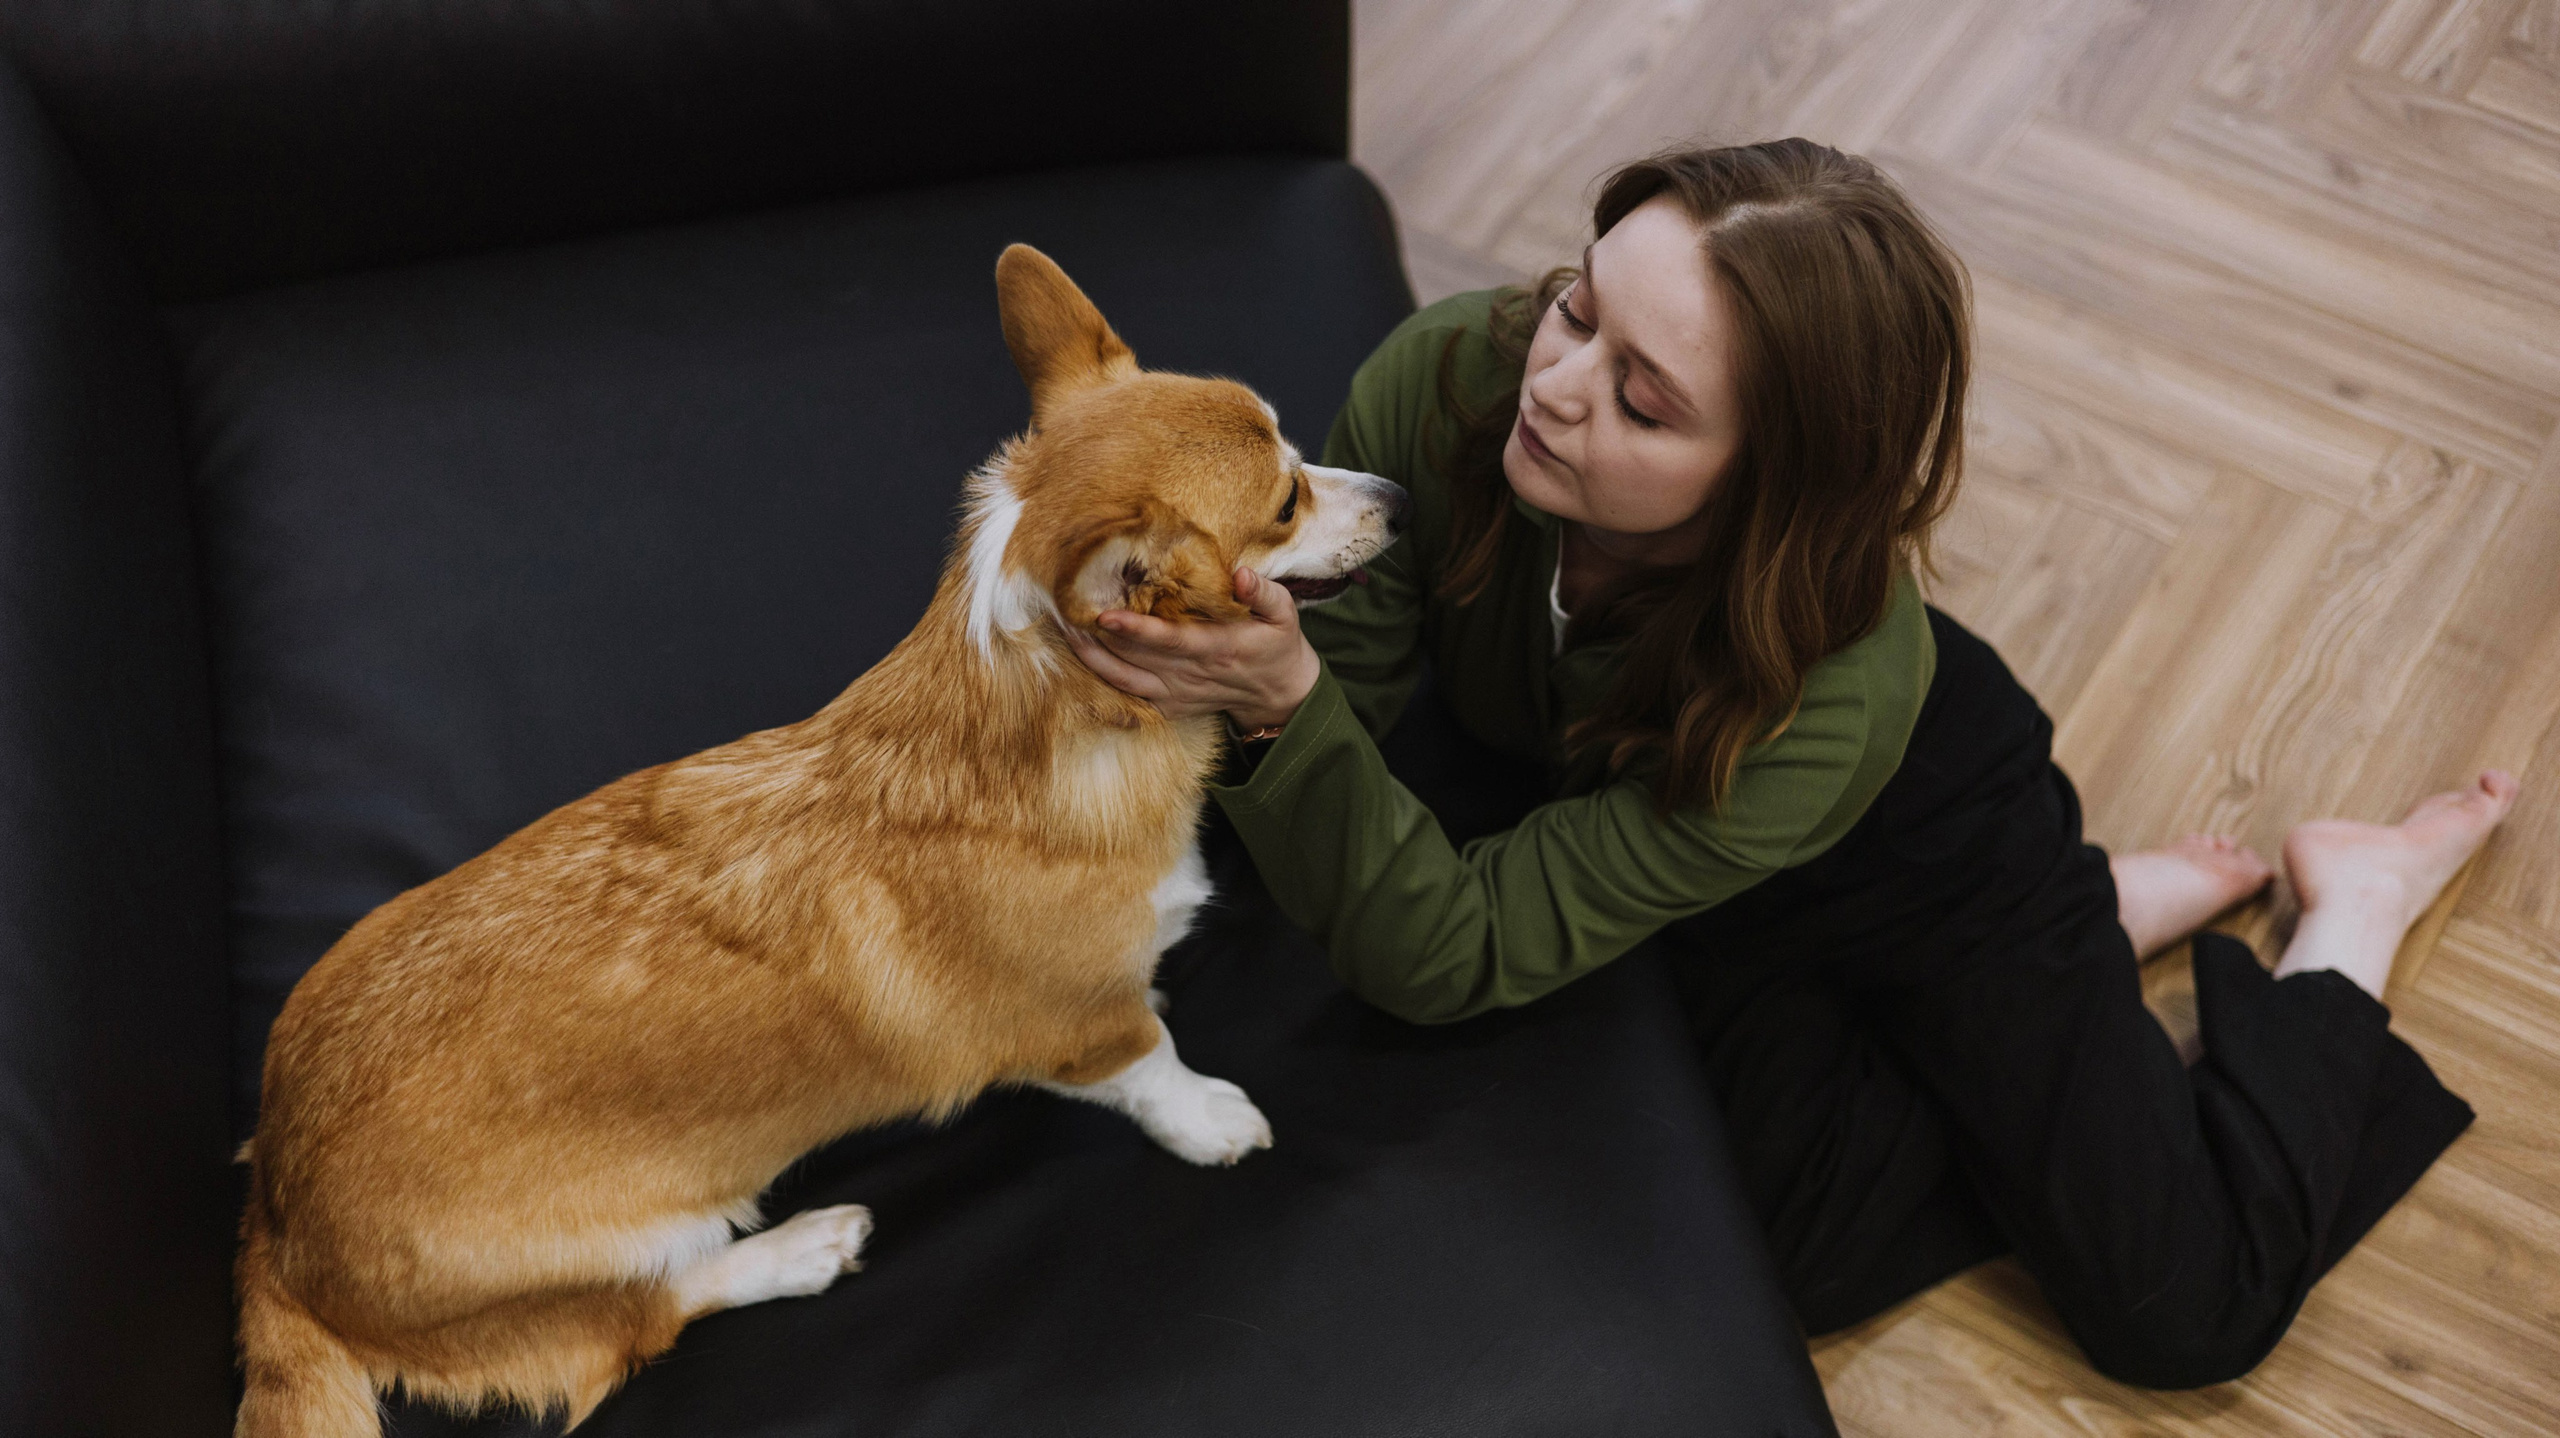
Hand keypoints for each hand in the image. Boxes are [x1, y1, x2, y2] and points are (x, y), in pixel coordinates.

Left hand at [1063, 569, 1320, 727]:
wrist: (1280, 695)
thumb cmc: (1278, 645)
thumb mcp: (1284, 614)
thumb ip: (1264, 592)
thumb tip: (1240, 574)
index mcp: (1218, 649)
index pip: (1170, 641)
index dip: (1136, 630)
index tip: (1105, 616)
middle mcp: (1191, 675)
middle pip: (1134, 658)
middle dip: (1098, 636)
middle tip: (1067, 606)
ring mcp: (1177, 694)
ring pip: (1123, 679)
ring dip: (1092, 657)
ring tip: (1066, 629)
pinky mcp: (1169, 705)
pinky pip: (1127, 696)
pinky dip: (1101, 679)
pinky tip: (1081, 656)